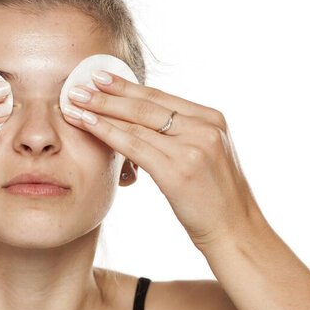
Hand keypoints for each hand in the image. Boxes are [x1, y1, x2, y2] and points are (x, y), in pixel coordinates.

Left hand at [62, 70, 261, 248]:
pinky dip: (106, 132)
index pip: (160, 97)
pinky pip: (133, 145)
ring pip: (136, 123)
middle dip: (108, 94)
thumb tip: (141, 125)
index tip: (101, 78)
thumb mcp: (205, 155)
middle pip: (145, 105)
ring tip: (73, 102)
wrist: (236, 232)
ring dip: (100, 110)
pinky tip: (86, 124)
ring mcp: (193, 147)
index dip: (126, 86)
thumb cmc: (215, 199)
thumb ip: (181, 135)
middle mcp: (204, 127)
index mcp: (211, 118)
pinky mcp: (178, 170)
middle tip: (78, 85)